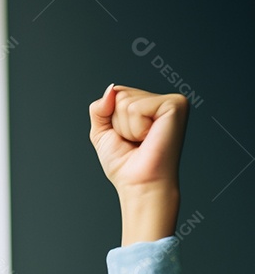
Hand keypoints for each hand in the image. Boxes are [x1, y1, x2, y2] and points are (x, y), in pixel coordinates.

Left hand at [89, 84, 189, 244]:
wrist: (140, 184)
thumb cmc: (125, 164)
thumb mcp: (102, 133)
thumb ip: (99, 108)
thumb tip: (111, 89)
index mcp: (147, 105)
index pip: (115, 93)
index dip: (111, 119)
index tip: (126, 138)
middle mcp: (161, 100)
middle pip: (119, 95)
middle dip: (117, 123)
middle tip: (134, 142)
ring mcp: (171, 100)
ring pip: (124, 101)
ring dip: (126, 127)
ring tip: (141, 141)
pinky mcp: (175, 105)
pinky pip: (136, 108)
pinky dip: (136, 127)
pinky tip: (149, 138)